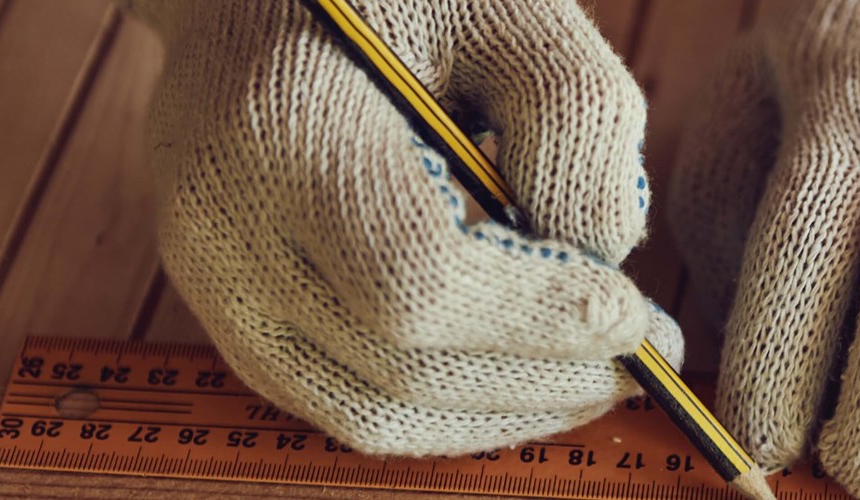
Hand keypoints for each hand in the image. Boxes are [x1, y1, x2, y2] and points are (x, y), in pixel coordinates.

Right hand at [128, 0, 680, 455]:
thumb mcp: (501, 7)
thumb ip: (572, 114)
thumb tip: (604, 259)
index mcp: (285, 130)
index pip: (416, 278)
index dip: (536, 315)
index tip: (634, 317)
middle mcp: (224, 226)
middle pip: (399, 368)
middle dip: (543, 376)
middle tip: (646, 358)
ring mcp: (214, 286)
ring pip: (371, 413)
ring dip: (503, 410)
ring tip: (595, 373)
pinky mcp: (231, 318)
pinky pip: (344, 405)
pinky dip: (448, 409)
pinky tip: (522, 368)